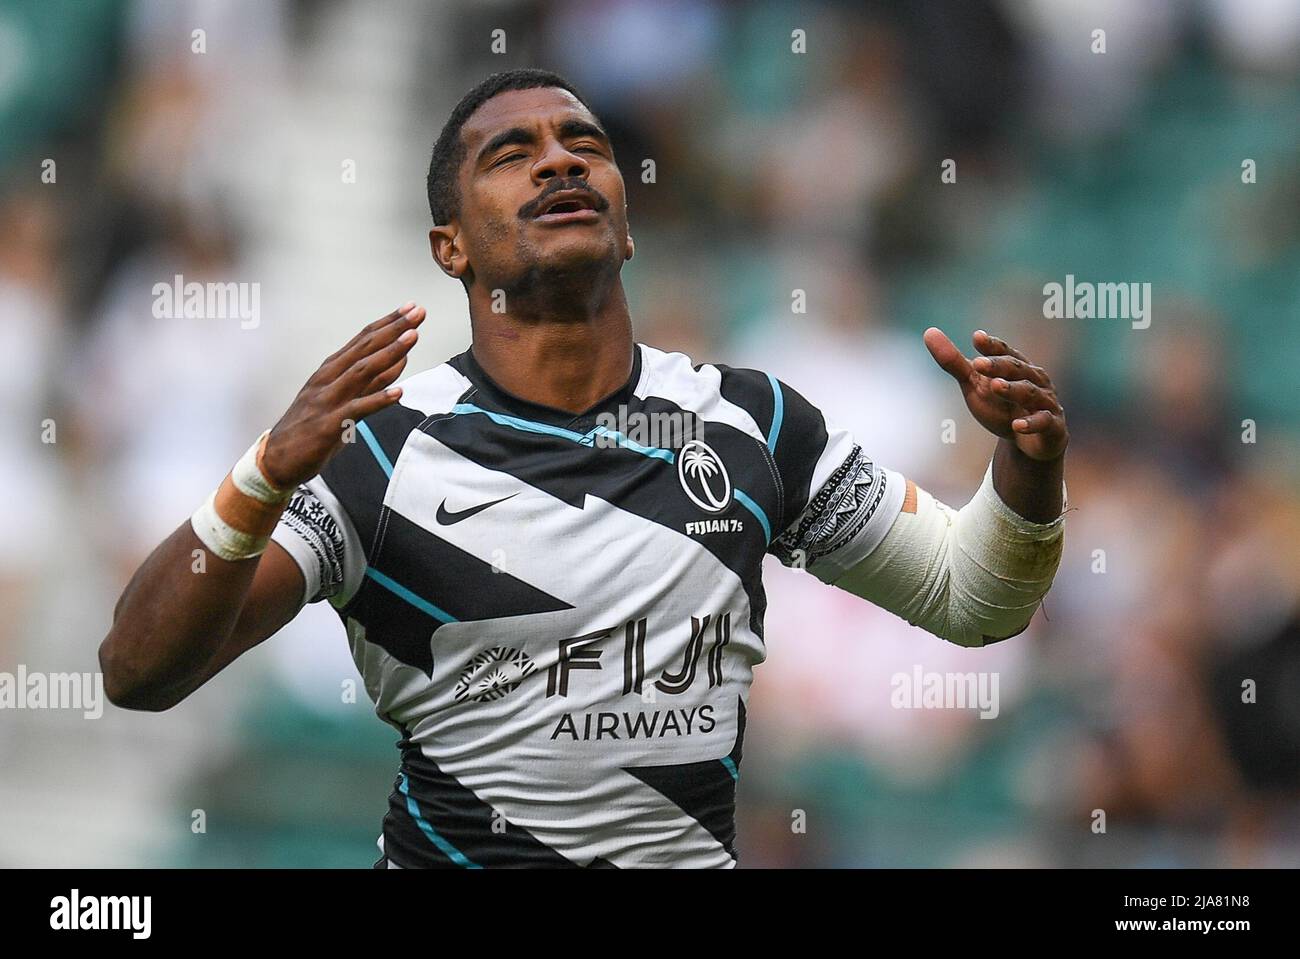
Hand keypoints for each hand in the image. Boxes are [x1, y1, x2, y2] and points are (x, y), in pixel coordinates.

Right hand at [261, 302, 426, 487]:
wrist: (277, 459)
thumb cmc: (310, 428)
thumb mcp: (340, 398)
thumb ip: (368, 381)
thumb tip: (399, 360)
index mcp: (330, 371)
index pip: (363, 340)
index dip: (387, 323)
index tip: (410, 308)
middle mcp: (328, 379)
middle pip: (365, 348)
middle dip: (393, 328)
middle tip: (418, 312)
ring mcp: (327, 400)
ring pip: (362, 371)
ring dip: (390, 353)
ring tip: (413, 337)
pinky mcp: (329, 424)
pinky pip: (357, 409)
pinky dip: (378, 400)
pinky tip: (399, 392)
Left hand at [923, 328, 1067, 461]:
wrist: (1027, 443)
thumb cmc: (1000, 407)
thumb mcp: (973, 385)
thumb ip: (954, 362)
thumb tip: (929, 332)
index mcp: (1017, 367)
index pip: (1004, 351)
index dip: (992, 345)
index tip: (976, 338)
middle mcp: (1034, 380)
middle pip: (1016, 368)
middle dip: (998, 365)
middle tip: (978, 363)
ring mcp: (1045, 403)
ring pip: (1029, 392)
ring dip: (1012, 389)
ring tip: (994, 386)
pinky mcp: (1052, 427)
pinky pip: (1044, 422)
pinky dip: (1031, 423)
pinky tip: (1016, 425)